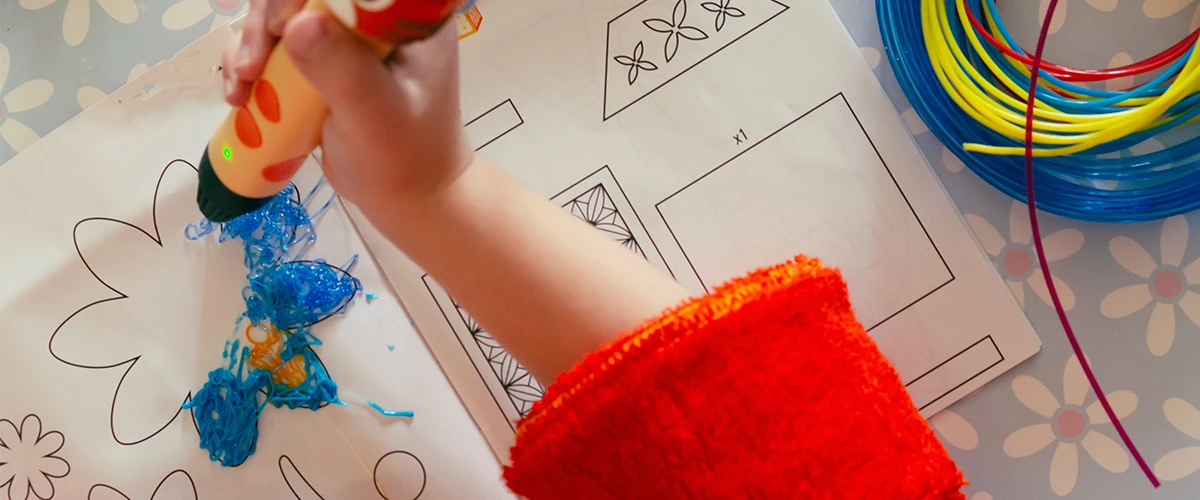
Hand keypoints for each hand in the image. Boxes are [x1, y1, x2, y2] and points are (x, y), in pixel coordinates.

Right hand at [221, 0, 472, 207]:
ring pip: (282, 18)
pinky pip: (276, 47)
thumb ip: (343, 70)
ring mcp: (346, 39)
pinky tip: (241, 97)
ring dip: (250, 46)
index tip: (281, 29)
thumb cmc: (404, 158)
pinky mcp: (323, 61)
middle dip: (266, 23)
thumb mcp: (375, 116)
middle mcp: (374, 18)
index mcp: (403, 17)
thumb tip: (300, 24)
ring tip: (241, 91)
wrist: (406, 195)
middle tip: (250, 69)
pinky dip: (251, 65)